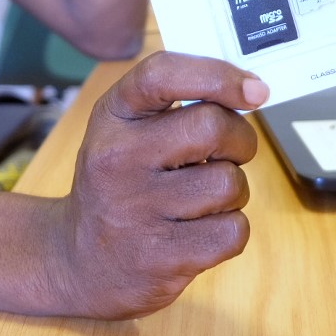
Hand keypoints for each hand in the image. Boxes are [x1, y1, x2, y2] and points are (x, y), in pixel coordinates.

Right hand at [49, 52, 268, 318]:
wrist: (80, 261)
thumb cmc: (120, 182)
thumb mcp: (126, 129)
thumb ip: (176, 101)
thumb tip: (252, 89)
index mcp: (112, 115)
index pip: (162, 74)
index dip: (217, 76)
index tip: (255, 90)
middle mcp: (117, 158)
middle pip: (212, 127)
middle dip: (240, 140)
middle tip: (229, 152)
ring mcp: (137, 210)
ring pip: (230, 183)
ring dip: (233, 191)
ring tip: (203, 198)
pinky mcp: (161, 257)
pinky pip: (233, 231)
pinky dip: (230, 229)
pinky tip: (200, 230)